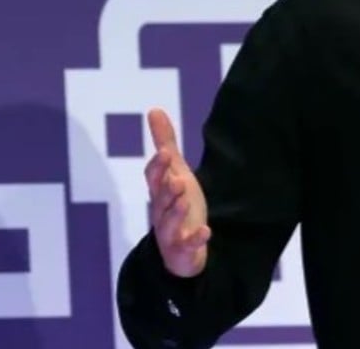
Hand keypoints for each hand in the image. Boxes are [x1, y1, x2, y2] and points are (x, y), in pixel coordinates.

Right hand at [144, 107, 210, 277]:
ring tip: (184, 199)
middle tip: (177, 178)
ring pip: (169, 222)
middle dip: (167, 189)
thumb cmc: (177, 203)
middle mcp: (161, 211)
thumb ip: (165, 143)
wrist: (180, 249)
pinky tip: (206, 231)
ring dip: (176, 211)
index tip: (165, 153)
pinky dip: (195, 239)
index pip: (153, 178)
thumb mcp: (174, 171)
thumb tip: (154, 109)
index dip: (158, 167)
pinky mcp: (183, 249)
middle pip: (160, 199)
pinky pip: (187, 245)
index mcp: (160, 192)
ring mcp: (171, 232)